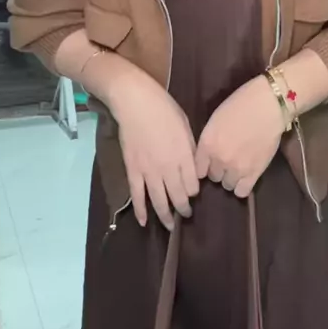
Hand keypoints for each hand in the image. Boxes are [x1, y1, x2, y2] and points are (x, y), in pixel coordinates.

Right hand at [109, 67, 199, 230]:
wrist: (135, 102)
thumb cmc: (164, 108)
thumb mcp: (185, 125)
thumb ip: (190, 148)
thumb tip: (192, 164)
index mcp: (184, 155)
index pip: (193, 185)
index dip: (194, 192)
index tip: (194, 193)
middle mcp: (169, 168)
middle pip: (179, 196)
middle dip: (184, 208)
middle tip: (186, 215)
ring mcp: (149, 171)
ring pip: (159, 200)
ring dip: (166, 216)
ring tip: (170, 226)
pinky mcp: (133, 170)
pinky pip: (138, 195)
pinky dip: (141, 210)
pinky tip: (144, 222)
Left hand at [195, 75, 284, 197]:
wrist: (267, 105)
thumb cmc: (241, 104)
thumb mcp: (216, 119)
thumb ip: (209, 140)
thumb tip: (207, 154)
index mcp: (207, 143)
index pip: (198, 168)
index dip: (204, 166)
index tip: (209, 163)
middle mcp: (219, 159)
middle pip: (213, 177)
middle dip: (218, 169)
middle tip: (227, 159)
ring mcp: (236, 168)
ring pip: (227, 185)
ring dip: (231, 177)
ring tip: (238, 166)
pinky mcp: (254, 173)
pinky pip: (242, 192)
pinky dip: (242, 187)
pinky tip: (245, 177)